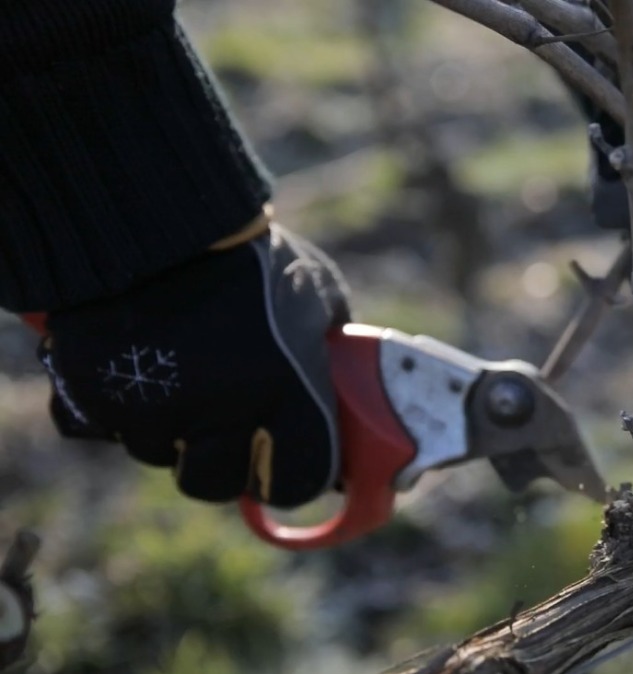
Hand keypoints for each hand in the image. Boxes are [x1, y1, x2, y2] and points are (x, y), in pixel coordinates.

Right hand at [36, 224, 350, 507]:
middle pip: (214, 483)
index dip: (292, 478)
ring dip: (171, 428)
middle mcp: (219, 415)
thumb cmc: (252, 256)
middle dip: (223, 461)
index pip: (295, 483)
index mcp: (284, 395)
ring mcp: (152, 410)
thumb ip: (330, 347)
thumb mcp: (317, 295)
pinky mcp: (93, 395)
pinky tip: (137, 364)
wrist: (159, 215)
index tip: (288, 464)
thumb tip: (349, 380)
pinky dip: (119, 405)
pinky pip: (107, 426)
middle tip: (227, 426)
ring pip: (159, 453)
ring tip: (182, 371)